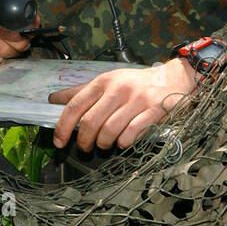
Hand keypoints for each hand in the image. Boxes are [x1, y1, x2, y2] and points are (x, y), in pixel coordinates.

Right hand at [0, 14, 31, 73]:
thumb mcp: (4, 20)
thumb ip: (21, 22)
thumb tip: (35, 23)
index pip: (8, 31)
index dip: (20, 40)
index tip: (24, 42)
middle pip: (4, 50)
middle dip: (14, 52)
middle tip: (16, 51)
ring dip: (3, 62)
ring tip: (3, 56)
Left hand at [48, 58, 198, 151]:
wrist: (173, 78)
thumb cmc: (135, 83)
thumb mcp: (108, 81)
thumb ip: (81, 91)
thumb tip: (53, 100)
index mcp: (103, 81)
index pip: (75, 105)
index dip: (63, 126)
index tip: (59, 141)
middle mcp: (118, 89)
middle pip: (90, 122)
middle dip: (84, 141)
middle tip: (85, 147)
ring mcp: (136, 100)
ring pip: (109, 130)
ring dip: (103, 144)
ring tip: (104, 145)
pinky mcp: (153, 111)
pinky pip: (131, 134)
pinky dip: (123, 143)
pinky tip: (122, 142)